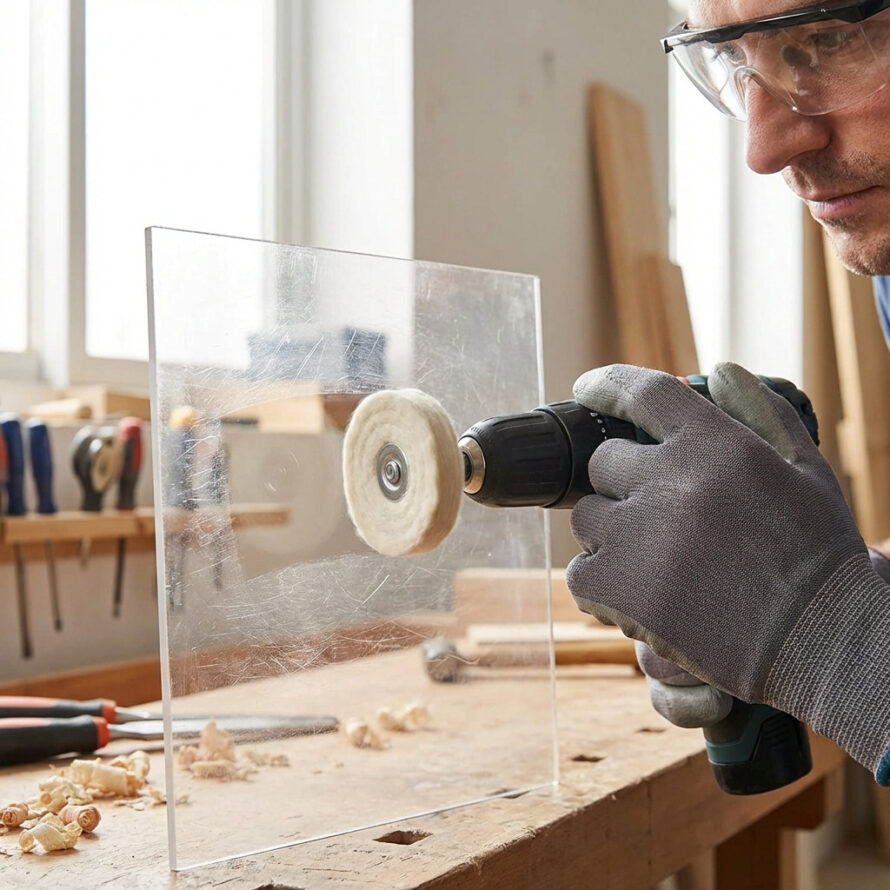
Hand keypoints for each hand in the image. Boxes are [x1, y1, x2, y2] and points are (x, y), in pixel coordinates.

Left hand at [566, 363, 889, 776]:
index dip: (607, 384)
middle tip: (660, 515)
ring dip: (612, 534)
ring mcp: (637, 535)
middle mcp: (669, 481)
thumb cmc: (816, 553)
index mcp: (714, 445)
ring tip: (658, 561)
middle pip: (603, 462)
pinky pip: (580, 571)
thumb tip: (719, 371)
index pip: (642, 392)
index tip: (587, 388)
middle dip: (624, 483)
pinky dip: (602, 583)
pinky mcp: (618, 587)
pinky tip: (643, 594)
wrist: (820, 642)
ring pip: (587, 517)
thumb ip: (761, 412)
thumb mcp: (805, 469)